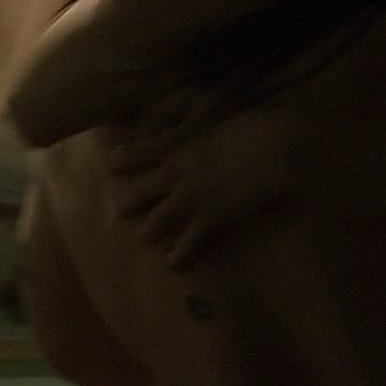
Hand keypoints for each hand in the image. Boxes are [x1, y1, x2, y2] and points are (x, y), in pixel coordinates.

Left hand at [105, 106, 305, 270]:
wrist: (275, 148)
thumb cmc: (257, 127)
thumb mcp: (226, 119)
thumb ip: (209, 127)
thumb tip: (210, 128)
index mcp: (182, 146)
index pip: (145, 151)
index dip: (126, 158)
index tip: (110, 161)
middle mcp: (178, 174)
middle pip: (141, 191)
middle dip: (129, 202)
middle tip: (117, 212)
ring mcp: (190, 198)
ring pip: (157, 221)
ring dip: (148, 232)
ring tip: (142, 241)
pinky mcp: (209, 219)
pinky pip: (188, 244)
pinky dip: (179, 256)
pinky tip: (174, 266)